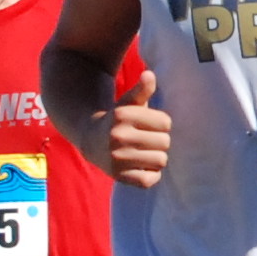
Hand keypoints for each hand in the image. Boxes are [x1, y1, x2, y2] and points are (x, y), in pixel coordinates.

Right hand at [100, 68, 169, 188]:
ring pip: (160, 161)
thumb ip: (141, 90)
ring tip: (144, 153)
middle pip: (165, 142)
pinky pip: (148, 180)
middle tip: (146, 140)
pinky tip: (142, 167)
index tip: (149, 125)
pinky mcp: (117, 176)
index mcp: (123, 115)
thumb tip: (150, 75)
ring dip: (156, 158)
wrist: (90, 139)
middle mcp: (118, 136)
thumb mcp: (128, 102)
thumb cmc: (118, 119)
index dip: (161, 124)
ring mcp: (117, 157)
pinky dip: (150, 175)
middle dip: (159, 141)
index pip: (166, 123)